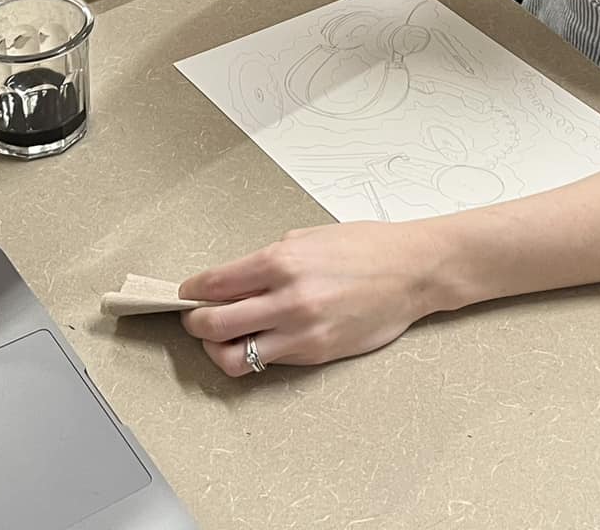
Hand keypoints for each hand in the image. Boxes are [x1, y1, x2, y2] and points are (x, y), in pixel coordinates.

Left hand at [178, 222, 442, 375]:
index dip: (191, 291)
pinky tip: (255, 340)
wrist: (411, 272)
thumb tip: (232, 281)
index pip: (214, 284)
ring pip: (233, 357)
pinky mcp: (315, 353)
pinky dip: (253, 353)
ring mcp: (301, 331)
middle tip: (193, 319)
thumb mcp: (307, 238)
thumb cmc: (365, 247)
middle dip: (194, 323)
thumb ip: (266, 261)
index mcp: (281, 261)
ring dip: (216, 349)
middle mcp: (286, 299)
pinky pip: (268, 361)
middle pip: (213, 324)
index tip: (187, 293)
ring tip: (219, 339)